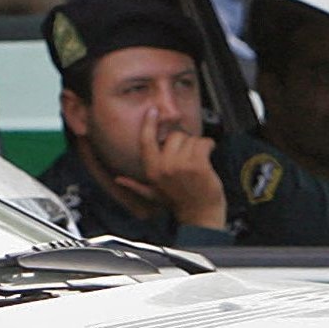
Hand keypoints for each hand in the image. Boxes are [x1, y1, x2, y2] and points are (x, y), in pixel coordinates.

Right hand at [136, 111, 227, 229]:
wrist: (200, 216)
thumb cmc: (179, 204)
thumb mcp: (153, 195)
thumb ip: (135, 186)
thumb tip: (119, 179)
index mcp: (152, 171)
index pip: (146, 141)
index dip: (148, 124)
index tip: (153, 111)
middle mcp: (164, 167)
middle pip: (174, 136)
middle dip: (184, 142)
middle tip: (188, 157)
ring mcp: (181, 165)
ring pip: (191, 139)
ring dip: (198, 146)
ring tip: (198, 161)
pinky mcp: (198, 165)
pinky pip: (204, 143)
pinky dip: (209, 146)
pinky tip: (208, 156)